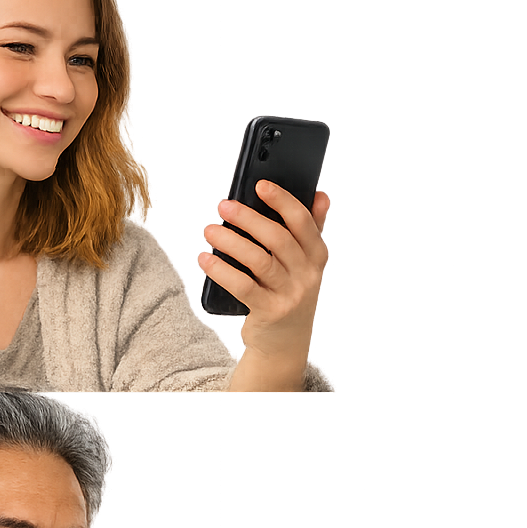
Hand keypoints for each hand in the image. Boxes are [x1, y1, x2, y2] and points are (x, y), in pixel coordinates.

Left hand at [202, 181, 329, 389]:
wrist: (286, 342)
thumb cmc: (291, 294)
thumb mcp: (306, 264)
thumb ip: (311, 230)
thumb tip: (320, 196)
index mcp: (316, 256)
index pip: (303, 222)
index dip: (283, 201)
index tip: (261, 185)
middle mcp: (307, 275)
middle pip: (279, 239)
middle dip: (250, 219)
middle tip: (225, 206)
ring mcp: (290, 295)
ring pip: (260, 261)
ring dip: (231, 242)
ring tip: (210, 231)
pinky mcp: (269, 311)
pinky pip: (244, 287)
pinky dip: (222, 271)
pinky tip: (206, 260)